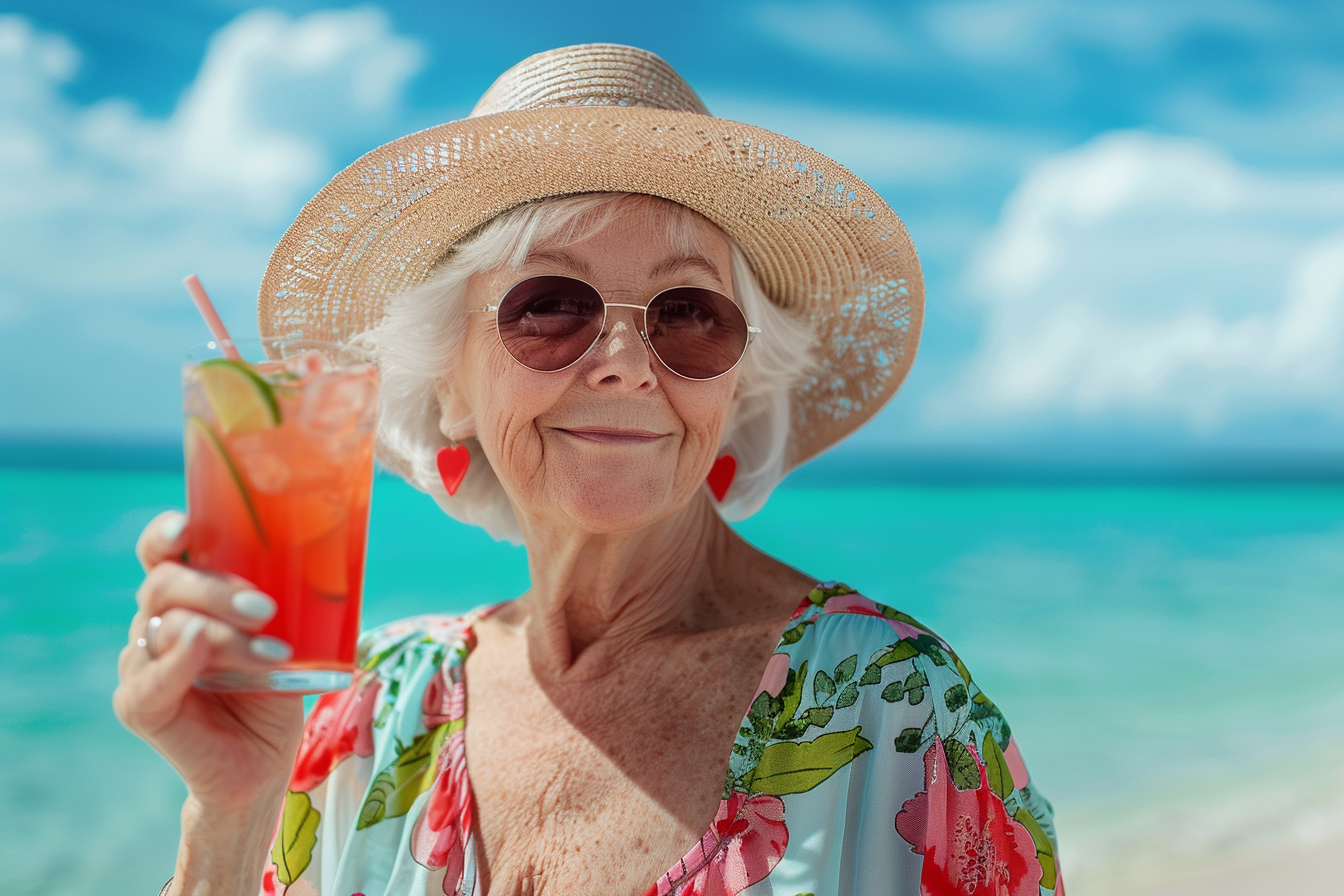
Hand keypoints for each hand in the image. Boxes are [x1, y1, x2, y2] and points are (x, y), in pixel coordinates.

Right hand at [114, 510, 304, 812]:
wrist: (261, 764)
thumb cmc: (274, 690)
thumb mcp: (286, 637)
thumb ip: (288, 600)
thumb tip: (328, 555)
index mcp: (185, 599)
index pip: (160, 554)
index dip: (166, 534)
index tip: (189, 526)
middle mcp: (155, 624)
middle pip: (164, 584)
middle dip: (217, 590)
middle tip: (266, 609)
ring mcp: (142, 664)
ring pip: (171, 628)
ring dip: (225, 635)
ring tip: (276, 655)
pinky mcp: (140, 706)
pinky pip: (150, 679)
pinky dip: (178, 661)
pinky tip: (199, 648)